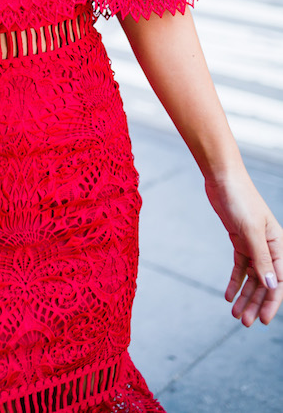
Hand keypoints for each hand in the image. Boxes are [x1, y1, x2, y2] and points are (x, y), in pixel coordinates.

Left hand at [205, 171, 282, 326]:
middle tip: (243, 322)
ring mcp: (254, 245)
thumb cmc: (240, 199)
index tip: (262, 320)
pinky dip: (235, 281)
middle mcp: (269, 247)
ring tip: (234, 313)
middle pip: (265, 282)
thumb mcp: (250, 230)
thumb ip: (261, 258)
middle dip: (255, 303)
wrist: (222, 178)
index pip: (279, 280)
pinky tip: (228, 295)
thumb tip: (272, 286)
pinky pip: (240, 266)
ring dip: (244, 296)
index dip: (272, 302)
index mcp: (279, 245)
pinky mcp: (240, 240)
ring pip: (252, 277)